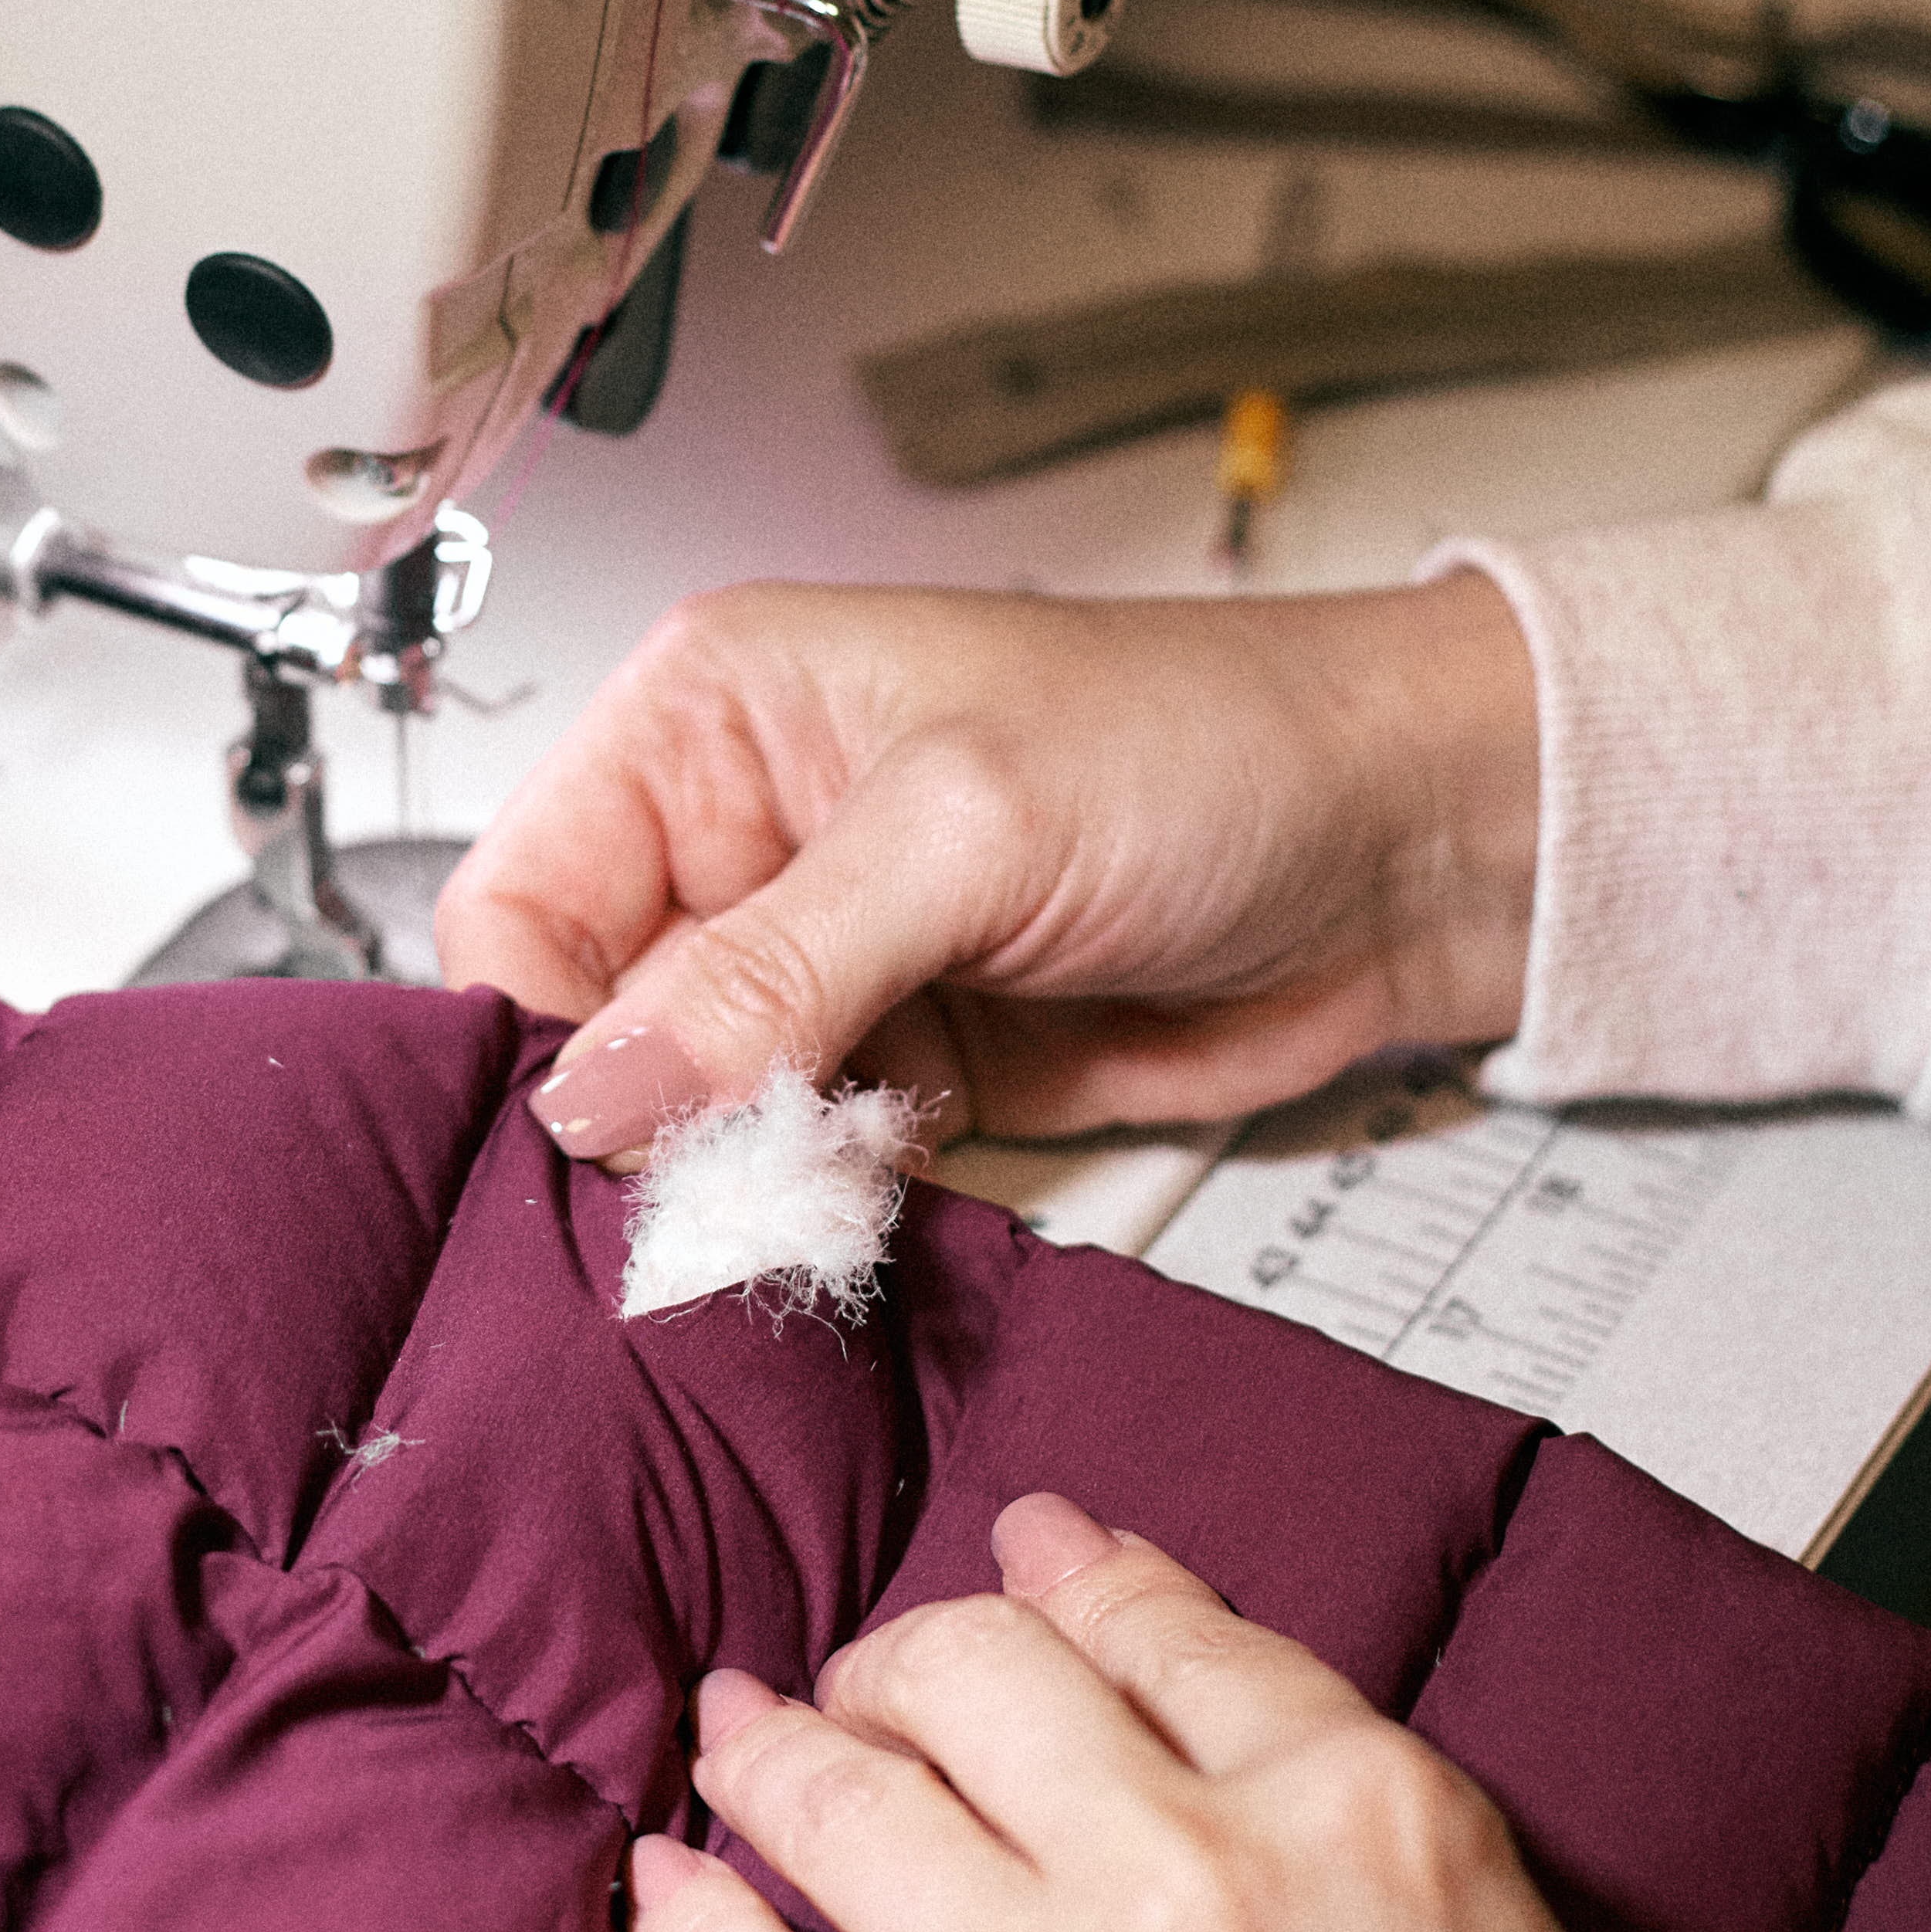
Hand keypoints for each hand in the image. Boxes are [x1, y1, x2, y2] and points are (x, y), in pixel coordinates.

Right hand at [432, 578, 1538, 1162]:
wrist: (1409, 843)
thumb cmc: (1218, 743)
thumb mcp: (970, 828)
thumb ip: (774, 968)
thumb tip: (597, 1095)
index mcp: (709, 718)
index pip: (521, 906)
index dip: (547, 1032)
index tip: (610, 1136)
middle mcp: (743, 841)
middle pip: (590, 1031)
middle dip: (639, 1131)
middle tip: (708, 1196)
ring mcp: (823, 968)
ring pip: (685, 1121)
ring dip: (729, 1183)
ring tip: (803, 1197)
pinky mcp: (903, 1070)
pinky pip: (796, 1169)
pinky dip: (813, 1212)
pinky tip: (859, 1213)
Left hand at [630, 1495, 1760, 1931]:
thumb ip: (1363, 1823)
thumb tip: (1227, 1702)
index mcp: (1361, 1823)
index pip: (1172, 1640)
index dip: (1080, 1580)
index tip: (1028, 1552)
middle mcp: (1183, 1882)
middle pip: (981, 1678)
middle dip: (911, 1657)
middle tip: (878, 1677)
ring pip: (842, 1802)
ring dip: (775, 1745)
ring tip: (738, 1730)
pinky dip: (693, 1919)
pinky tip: (666, 1880)